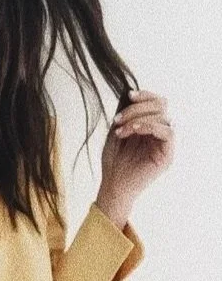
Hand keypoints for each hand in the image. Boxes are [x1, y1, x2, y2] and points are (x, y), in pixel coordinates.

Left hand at [102, 88, 174, 207]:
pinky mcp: (167, 154)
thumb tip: (130, 95)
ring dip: (139, 118)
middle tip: (118, 119)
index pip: (157, 103)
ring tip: (121, 129)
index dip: (146, 95)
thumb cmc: (114, 162)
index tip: (129, 95)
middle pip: (162, 106)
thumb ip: (125, 116)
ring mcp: (165, 144)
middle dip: (138, 108)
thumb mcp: (116, 133)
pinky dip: (149, 126)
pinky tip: (133, 130)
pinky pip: (167, 132)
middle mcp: (160, 133)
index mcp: (150, 126)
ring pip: (164, 117)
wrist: (112, 185)